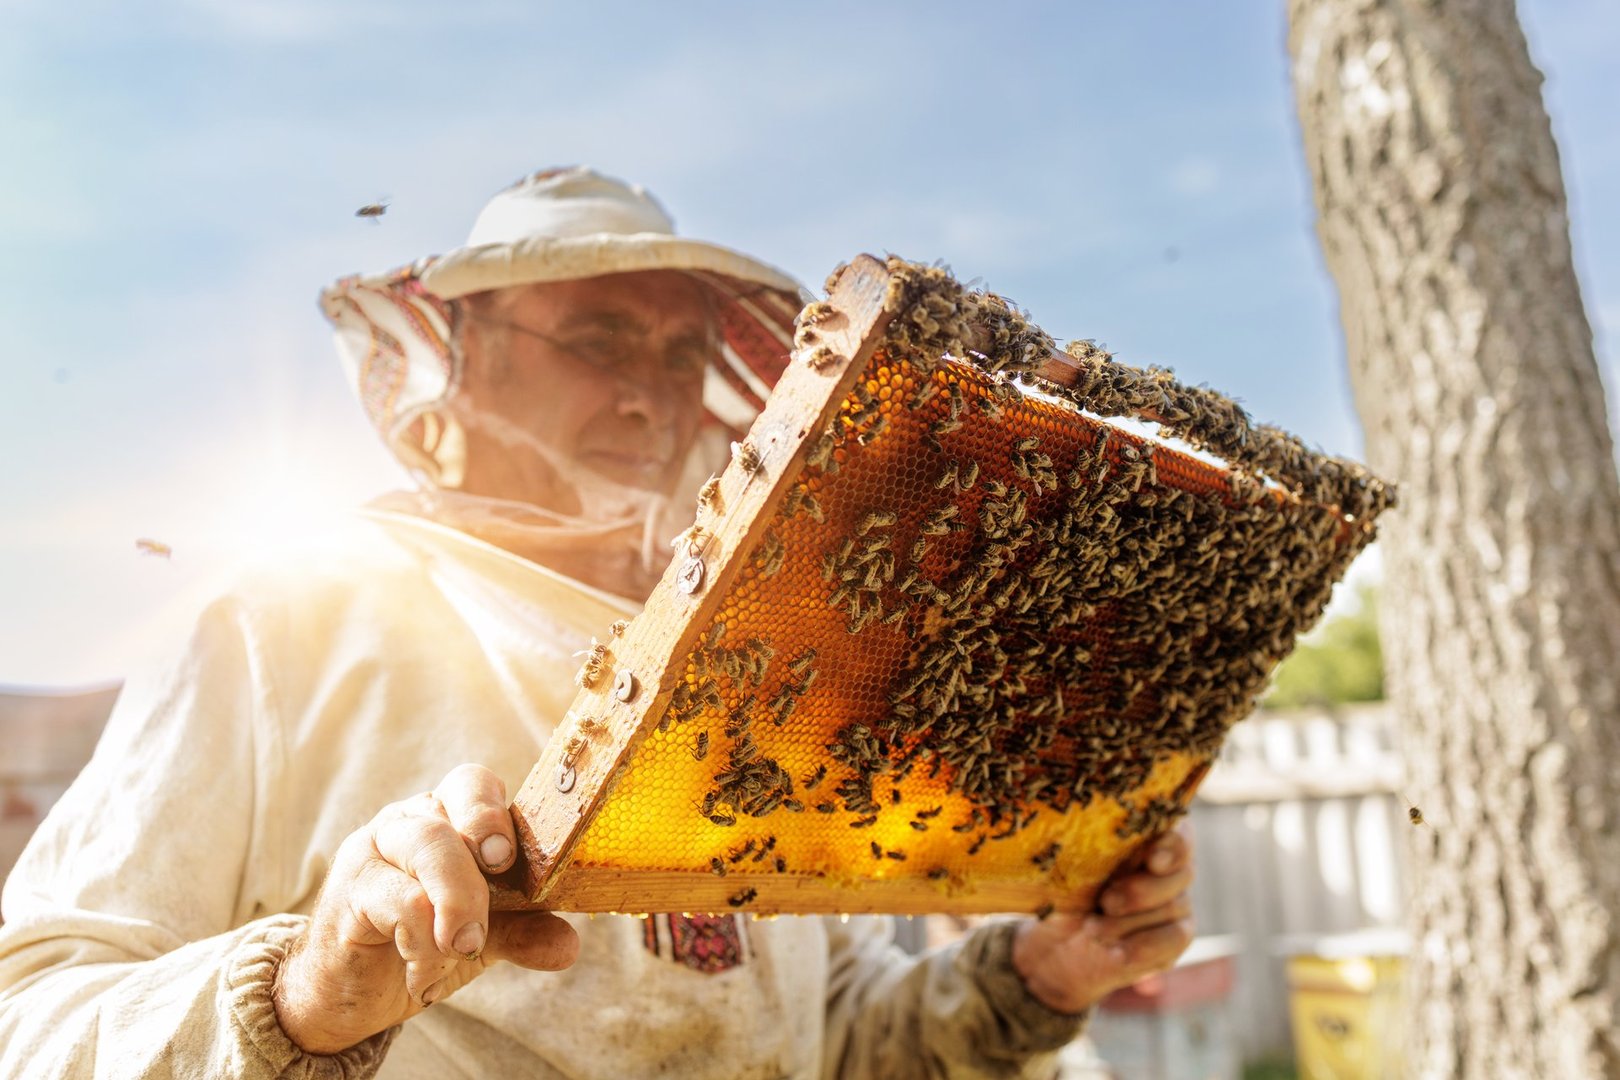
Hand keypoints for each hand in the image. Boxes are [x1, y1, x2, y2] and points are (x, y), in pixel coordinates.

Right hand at [272, 765, 579, 1053]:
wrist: (346, 992)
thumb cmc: (420, 944)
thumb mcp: (482, 937)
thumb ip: (522, 931)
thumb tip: (568, 945)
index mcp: (447, 818)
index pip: (472, 784)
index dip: (492, 811)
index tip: (507, 858)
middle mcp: (408, 823)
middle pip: (448, 819)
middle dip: (476, 866)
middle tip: (486, 916)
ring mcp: (373, 853)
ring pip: (425, 849)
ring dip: (457, 904)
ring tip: (464, 948)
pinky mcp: (349, 894)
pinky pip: (396, 903)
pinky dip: (423, 943)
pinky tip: (425, 975)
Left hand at [1010, 828, 1194, 1013]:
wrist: (1059, 940)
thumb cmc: (1064, 890)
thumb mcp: (1067, 870)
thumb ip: (1084, 855)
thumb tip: (1081, 852)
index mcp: (1146, 836)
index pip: (1179, 831)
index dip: (1172, 845)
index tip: (1153, 860)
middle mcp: (1168, 866)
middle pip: (1180, 872)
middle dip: (1140, 891)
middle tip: (1106, 903)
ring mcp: (1176, 901)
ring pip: (1172, 908)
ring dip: (1128, 922)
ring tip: (1092, 929)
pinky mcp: (1175, 936)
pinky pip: (1173, 939)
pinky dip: (1141, 946)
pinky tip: (1115, 952)